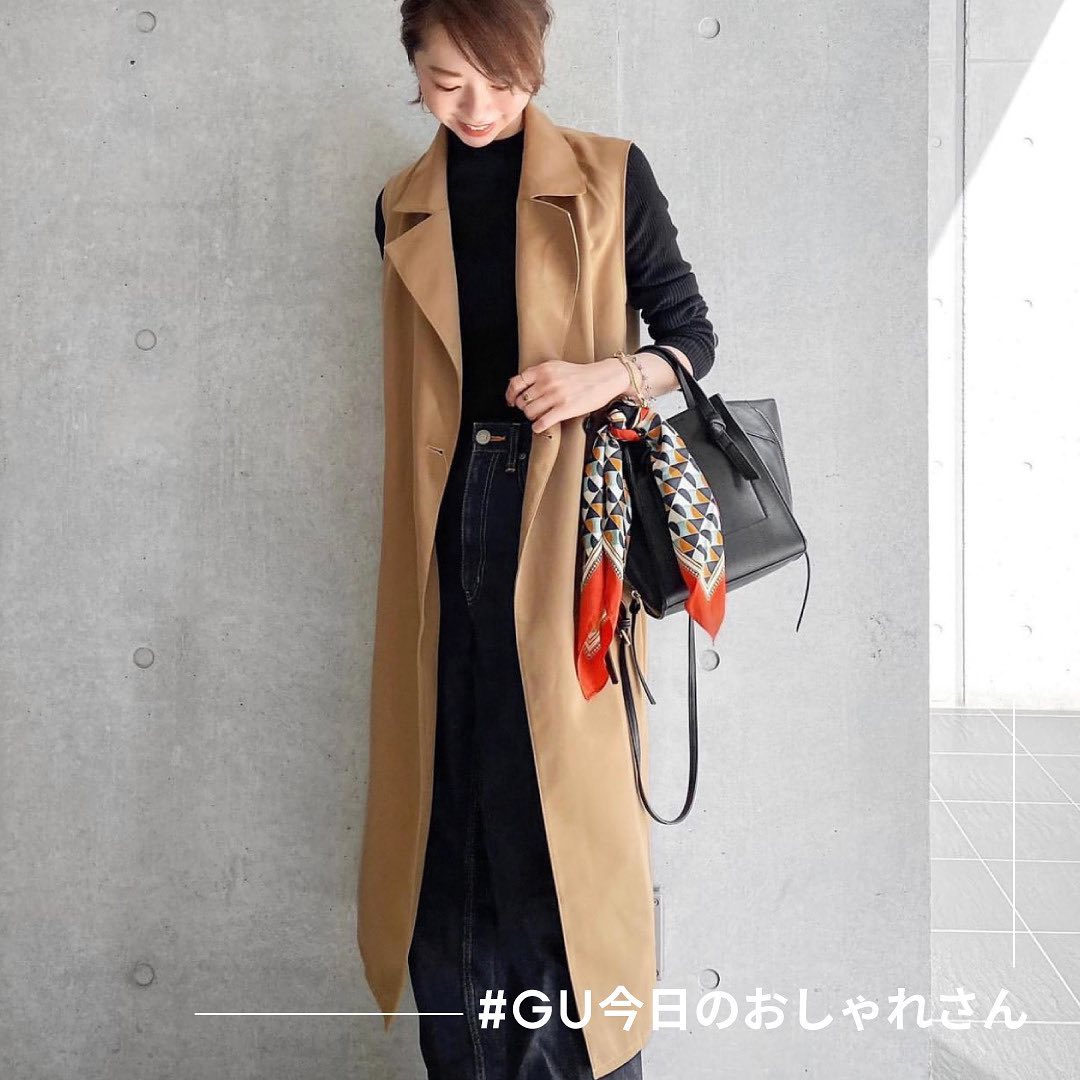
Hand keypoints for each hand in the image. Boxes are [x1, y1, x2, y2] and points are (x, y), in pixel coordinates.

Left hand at [505, 358, 631, 433]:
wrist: (604, 378)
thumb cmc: (582, 375)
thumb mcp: (557, 367)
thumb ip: (539, 374)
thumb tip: (521, 385)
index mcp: (544, 369)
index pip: (516, 383)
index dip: (510, 394)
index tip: (511, 401)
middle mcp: (548, 381)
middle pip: (522, 401)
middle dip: (524, 407)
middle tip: (531, 408)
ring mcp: (556, 396)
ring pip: (530, 412)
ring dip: (532, 417)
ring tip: (539, 415)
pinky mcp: (565, 409)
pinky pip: (542, 422)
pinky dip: (538, 426)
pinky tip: (541, 425)